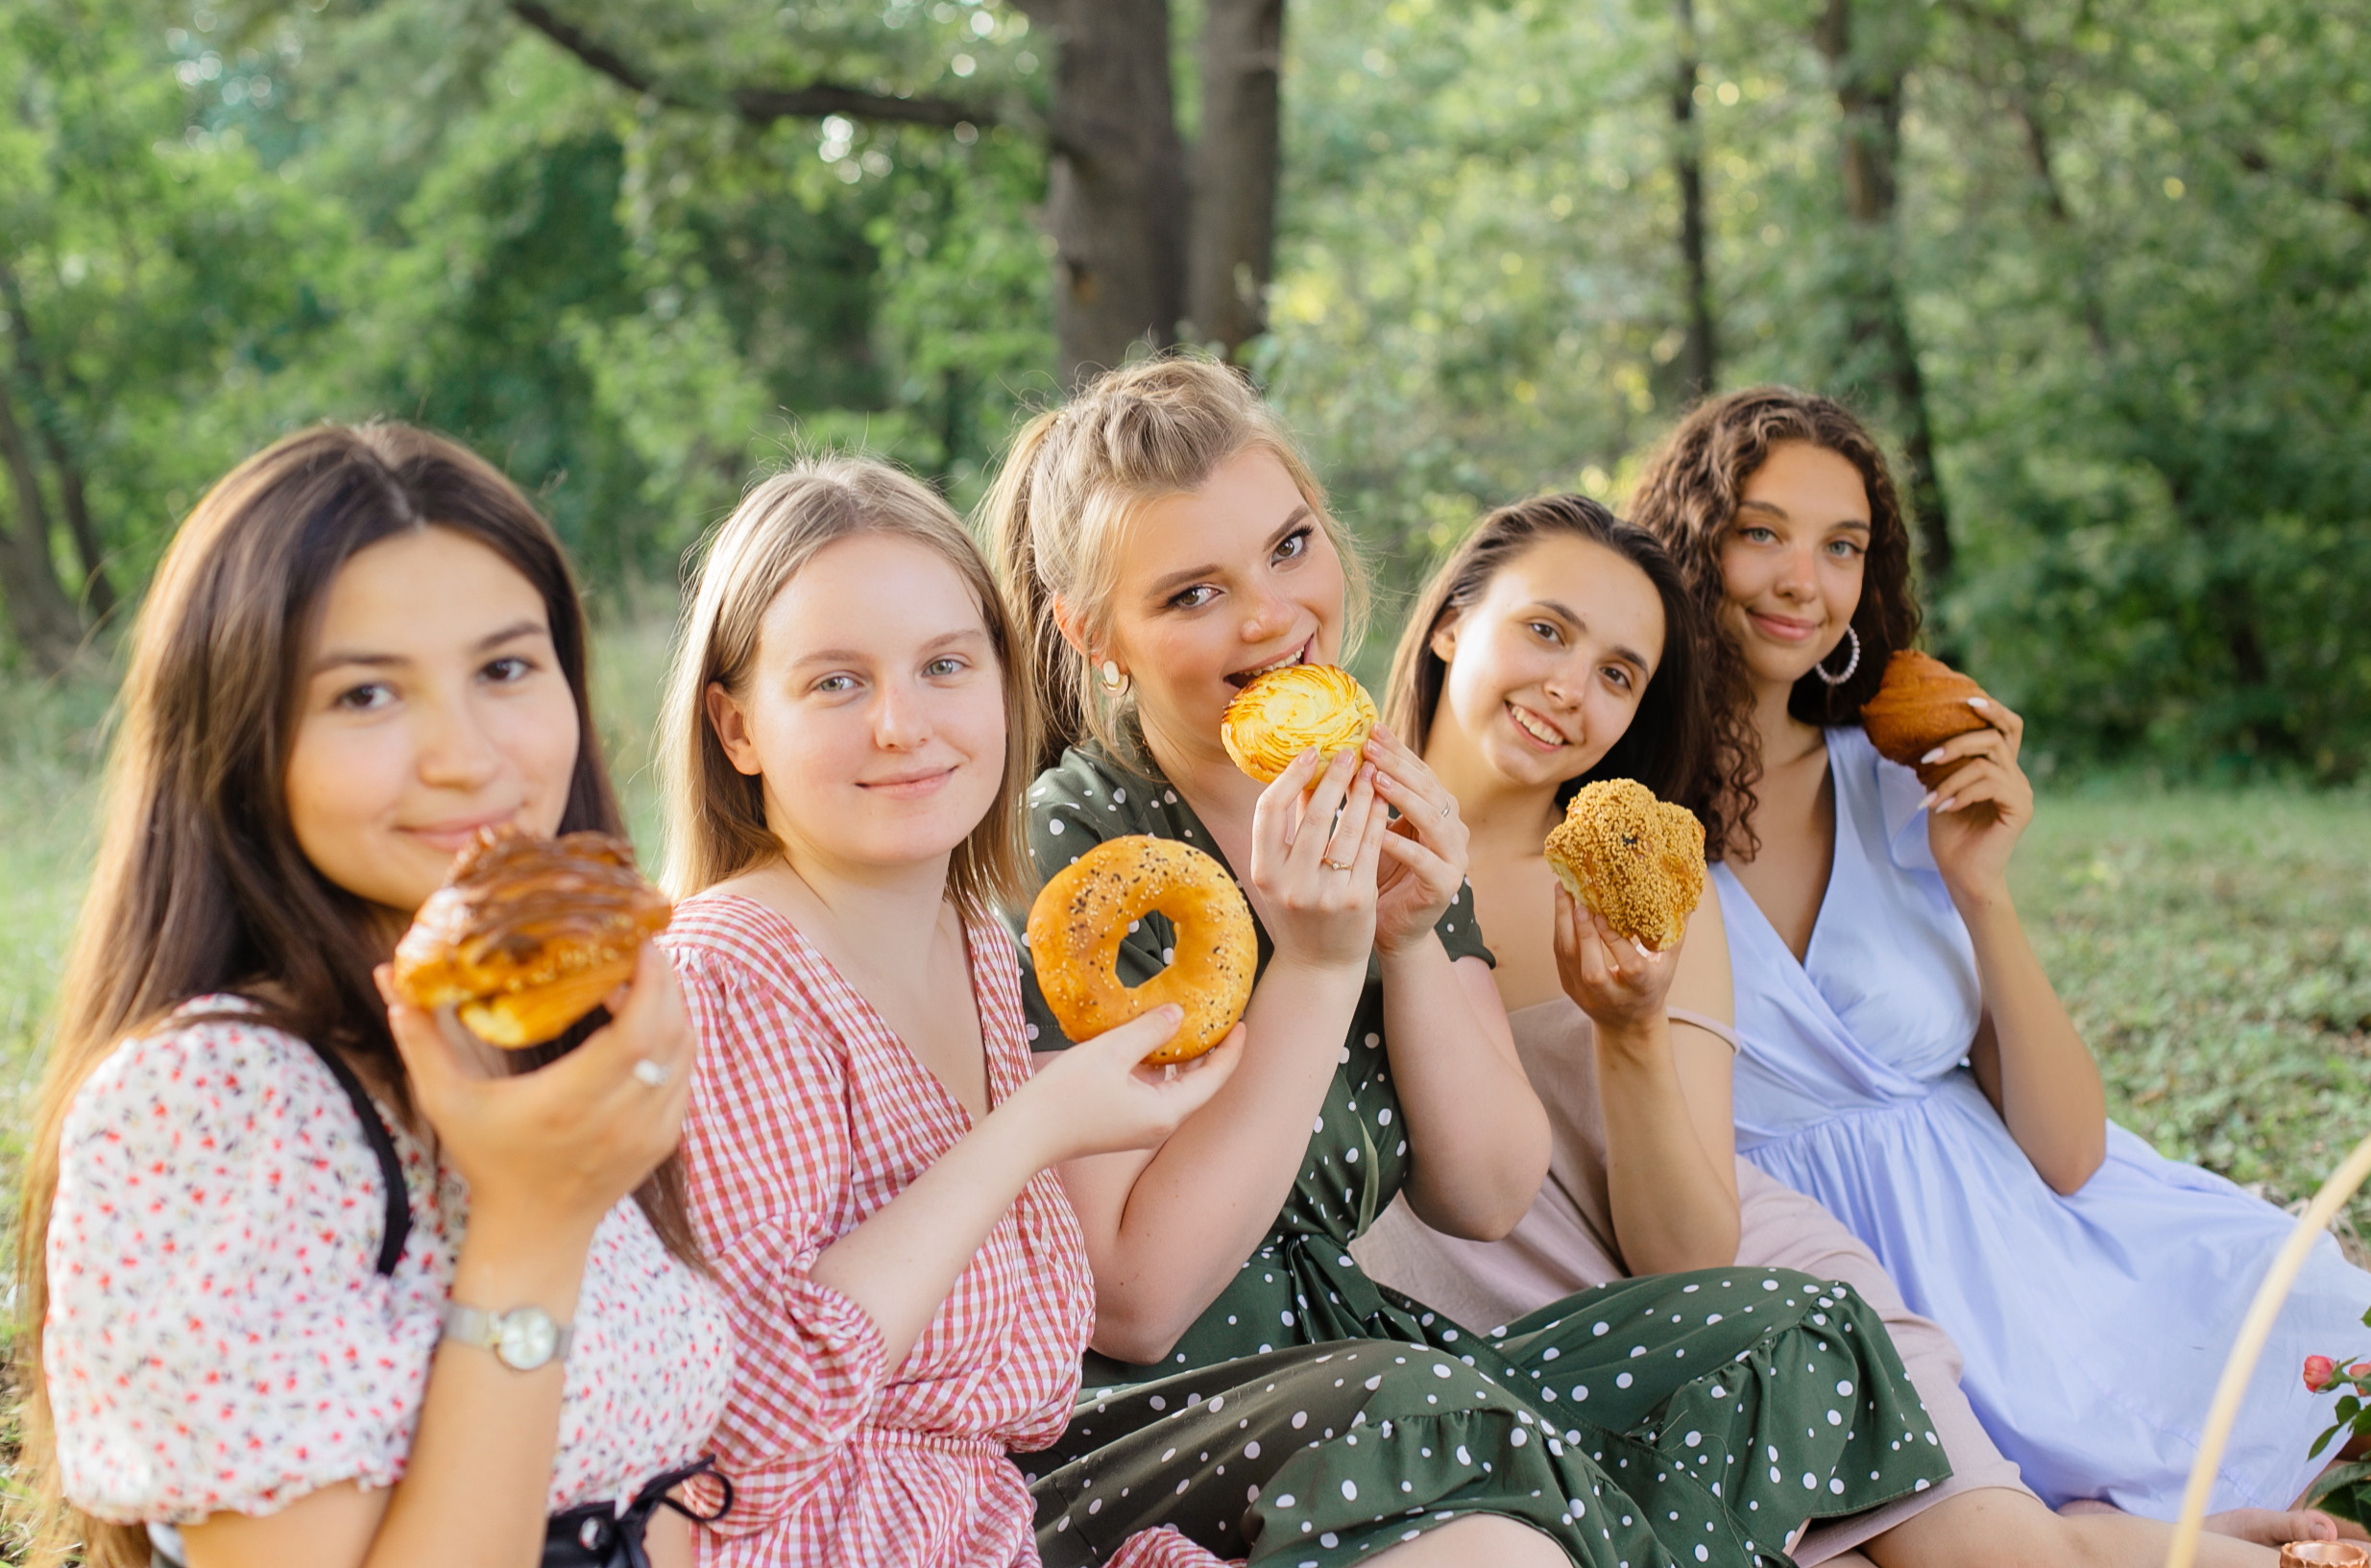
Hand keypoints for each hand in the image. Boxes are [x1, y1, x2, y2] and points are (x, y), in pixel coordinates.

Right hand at [376, 943, 693, 1241]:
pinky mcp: (664, 1139)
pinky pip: (684, 1074)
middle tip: (638, 946)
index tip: (635, 943)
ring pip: (684, 1050)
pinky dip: (674, 1039)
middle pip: (669, 1031)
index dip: (649, 982)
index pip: (635, 1033)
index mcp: (569, 1103)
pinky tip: (646, 1020)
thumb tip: (387, 975)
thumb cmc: (488, 1161)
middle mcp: (619, 1118)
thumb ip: (419, 1039)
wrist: (534, 1230)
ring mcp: (649, 1131)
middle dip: (663, 980)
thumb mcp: (445, 1102)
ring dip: (672, 1006)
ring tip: (640, 977)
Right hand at [1017, 1006, 1244, 1162]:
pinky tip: (1150, 1045)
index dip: (1230, 1050)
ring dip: (1183, 1060)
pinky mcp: (1124, 1124)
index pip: (1214, 1079)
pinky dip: (1160, 1069)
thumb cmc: (1065, 1096)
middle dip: (1210, 1053)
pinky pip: (1155, 1093)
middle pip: (1198, 1085)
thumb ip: (1150, 1030)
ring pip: (1176, 1089)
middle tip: (1217, 1020)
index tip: (1240, 1023)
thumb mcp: (1112, 1051)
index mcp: (1166, 1112)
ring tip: (1188, 1026)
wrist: (1026, 1133)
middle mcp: (1160, 1125)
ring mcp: (1142, 1128)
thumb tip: (1178, 1014)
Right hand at [1244, 744, 1388, 969]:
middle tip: (1348, 753)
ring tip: (1371, 771)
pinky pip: (1370, 849)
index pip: (1268, 812)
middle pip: (1313, 816)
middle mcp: (1290, 883)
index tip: (1309, 753)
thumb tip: (1303, 774)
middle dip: (1334, 778)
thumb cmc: (1299, 913)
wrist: (1319, 967)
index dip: (1289, 778)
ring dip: (1361, 794)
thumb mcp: (1282, 874)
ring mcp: (1325, 894)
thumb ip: (1291, 828)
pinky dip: (1377, 821)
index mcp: (1263, 872)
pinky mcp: (1357, 901)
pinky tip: (1382, 801)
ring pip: (1347, 829)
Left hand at [1361, 724, 1471, 956]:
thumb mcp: (1361, 832)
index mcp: (1434, 811)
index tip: (1370, 730)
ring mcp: (1454, 857)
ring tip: (1374, 780)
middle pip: (1428, 788)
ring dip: (1403, 798)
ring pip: (1433, 819)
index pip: (1417, 771)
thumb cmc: (1372, 878)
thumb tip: (1317, 761)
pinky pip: (1425, 861)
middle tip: (1370, 747)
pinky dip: (1404, 847)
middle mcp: (1450, 829)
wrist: (1389, 931)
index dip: (1395, 751)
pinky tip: (1379, 836)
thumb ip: (1352, 801)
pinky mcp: (1447, 885)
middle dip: (1397, 766)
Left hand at [1552, 886, 1679, 1037]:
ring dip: (1563, 922)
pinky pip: (1560, 954)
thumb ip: (1674, 935)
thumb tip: (1687, 900)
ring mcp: (1585, 994)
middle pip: (1592, 970)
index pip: (1629, 967)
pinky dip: (1559, 927)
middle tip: (1579, 898)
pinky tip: (1561, 903)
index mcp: (1641, 989)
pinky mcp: (1568, 986)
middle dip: (1584, 932)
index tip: (1605, 915)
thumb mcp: (1667, 965)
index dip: (1615, 943)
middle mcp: (1611, 996)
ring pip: (1568, 958)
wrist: (1628, 1023)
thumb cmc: (1652, 984)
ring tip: (1562, 889)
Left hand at [1920, 696, 2033, 907]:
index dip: (1992, 710)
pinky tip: (1943, 808)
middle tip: (1928, 758)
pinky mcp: (2020, 808)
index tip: (1966, 699)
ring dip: (1951, 778)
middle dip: (1959, 741)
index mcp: (2000, 769)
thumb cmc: (1950, 834)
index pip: (2007, 729)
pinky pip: (1990, 784)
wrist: (1961, 873)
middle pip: (1996, 738)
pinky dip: (1962, 792)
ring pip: (1986, 762)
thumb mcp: (1941, 790)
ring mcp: (2021, 792)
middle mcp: (2015, 776)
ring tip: (1929, 799)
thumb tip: (1928, 736)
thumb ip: (1946, 764)